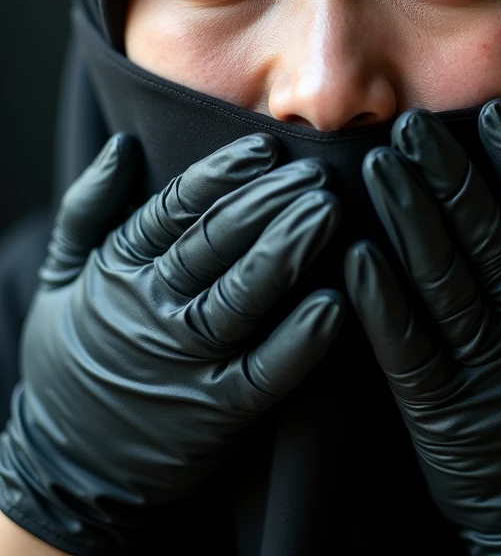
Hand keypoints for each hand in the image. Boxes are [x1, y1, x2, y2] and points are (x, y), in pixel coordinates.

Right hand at [0, 133, 344, 552]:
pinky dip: (298, 341)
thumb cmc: (72, 349)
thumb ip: (90, 206)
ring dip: (287, 251)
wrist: (66, 460)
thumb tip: (122, 144)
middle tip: (316, 169)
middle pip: (216, 243)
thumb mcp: (62, 272)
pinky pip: (263, 372)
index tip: (266, 146)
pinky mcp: (216, 411)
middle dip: (268, 201)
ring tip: (328, 211)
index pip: (175, 208)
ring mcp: (186, 361)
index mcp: (121, 266)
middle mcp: (154, 308)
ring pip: (241, 295)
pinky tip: (334, 304)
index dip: (223, 173)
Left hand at [345, 102, 500, 554]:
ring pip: (444, 280)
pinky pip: (407, 347)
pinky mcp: (440, 410)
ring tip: (379, 167)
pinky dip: (382, 301)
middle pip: (487, 237)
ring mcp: (485, 367)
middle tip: (411, 125)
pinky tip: (358, 254)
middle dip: (449, 177)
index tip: (494, 115)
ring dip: (410, 220)